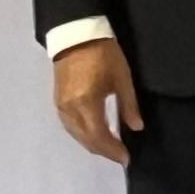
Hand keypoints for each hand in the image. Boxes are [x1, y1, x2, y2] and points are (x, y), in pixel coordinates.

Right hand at [52, 38, 145, 163]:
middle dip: (104, 151)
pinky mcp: (57, 102)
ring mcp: (61, 107)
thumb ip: (128, 105)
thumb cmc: (103, 54)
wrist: (76, 34)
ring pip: (77, 135)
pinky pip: (70, 127)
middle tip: (120, 156)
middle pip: (86, 140)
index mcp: (86, 103)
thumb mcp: (122, 78)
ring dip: (93, 144)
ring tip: (111, 147)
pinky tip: (95, 134)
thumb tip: (136, 128)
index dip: (113, 150)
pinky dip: (83, 134)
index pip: (99, 137)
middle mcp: (70, 110)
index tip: (126, 158)